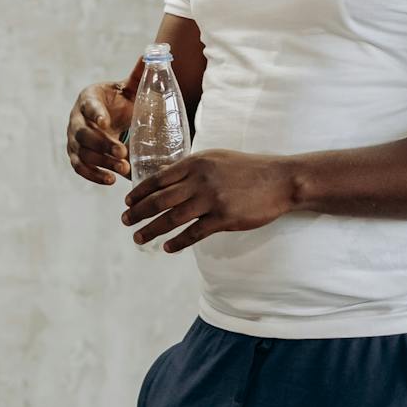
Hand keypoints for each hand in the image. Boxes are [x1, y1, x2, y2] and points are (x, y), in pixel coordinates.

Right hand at [68, 81, 133, 184]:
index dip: (95, 113)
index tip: (106, 122)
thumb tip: (152, 52)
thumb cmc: (121, 102)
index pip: (88, 105)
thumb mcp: (130, 88)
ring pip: (82, 153)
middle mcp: (76, 119)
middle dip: (103, 144)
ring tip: (123, 169)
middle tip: (123, 152)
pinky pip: (79, 167)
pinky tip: (110, 181)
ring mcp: (74, 139)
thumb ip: (139, 74)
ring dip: (102, 162)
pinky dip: (93, 175)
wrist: (111, 118)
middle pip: (84, 134)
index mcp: (88, 98)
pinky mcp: (76, 156)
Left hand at [122, 150, 297, 250]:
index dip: (139, 192)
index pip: (158, 179)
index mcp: (196, 163)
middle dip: (138, 212)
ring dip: (151, 230)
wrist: (281, 179)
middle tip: (125, 221)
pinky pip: (194, 233)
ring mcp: (212, 199)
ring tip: (139, 238)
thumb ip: (191, 169)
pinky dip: (178, 242)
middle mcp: (200, 180)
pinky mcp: (225, 218)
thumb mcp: (216, 159)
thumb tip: (166, 177)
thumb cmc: (248, 169)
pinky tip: (167, 247)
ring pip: (172, 218)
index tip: (127, 202)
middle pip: (160, 199)